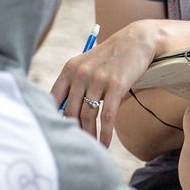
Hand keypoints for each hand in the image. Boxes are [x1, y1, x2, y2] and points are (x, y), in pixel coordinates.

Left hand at [51, 22, 160, 147]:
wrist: (136, 41)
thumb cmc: (110, 57)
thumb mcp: (86, 65)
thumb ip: (74, 85)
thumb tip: (65, 115)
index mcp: (69, 69)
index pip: (53, 99)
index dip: (53, 118)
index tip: (57, 133)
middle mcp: (80, 74)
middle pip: (70, 111)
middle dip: (72, 131)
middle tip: (76, 145)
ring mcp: (98, 80)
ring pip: (88, 116)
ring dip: (89, 136)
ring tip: (92, 148)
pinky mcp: (116, 86)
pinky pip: (107, 117)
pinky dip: (105, 134)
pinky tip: (105, 144)